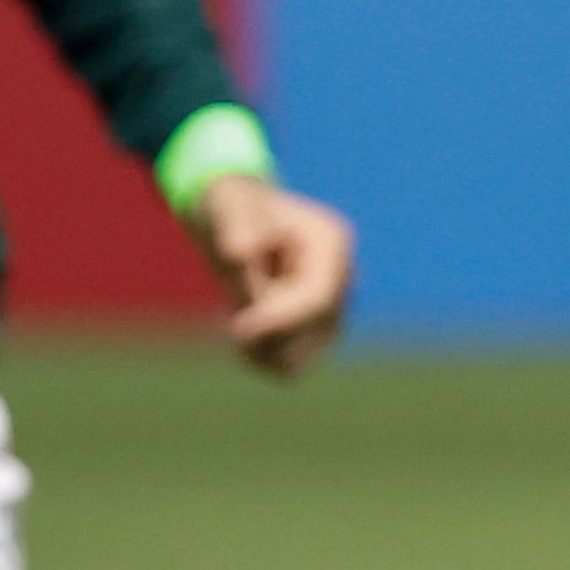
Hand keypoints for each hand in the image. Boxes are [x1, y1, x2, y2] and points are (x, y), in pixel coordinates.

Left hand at [194, 175, 353, 376]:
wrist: (233, 215)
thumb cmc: (230, 205)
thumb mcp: (226, 208)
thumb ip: (234, 229)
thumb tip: (239, 253)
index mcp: (331, 242)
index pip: (317, 298)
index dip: (280, 320)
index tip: (237, 329)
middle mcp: (342, 276)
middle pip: (314, 330)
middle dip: (268, 331)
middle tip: (230, 320)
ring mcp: (334, 305)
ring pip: (304, 355)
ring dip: (264, 348)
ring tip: (233, 320)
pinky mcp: (316, 328)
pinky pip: (293, 364)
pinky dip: (263, 357)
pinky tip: (242, 334)